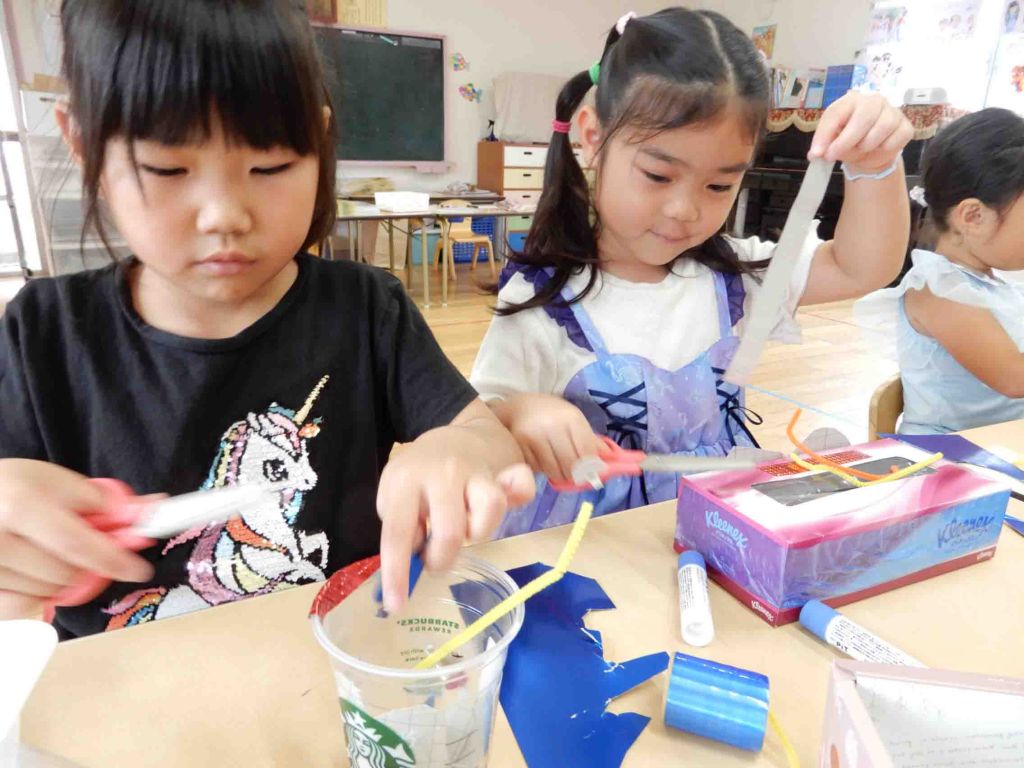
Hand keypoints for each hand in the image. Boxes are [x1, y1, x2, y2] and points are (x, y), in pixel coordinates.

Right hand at [0, 460, 154, 619]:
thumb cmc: (9, 487)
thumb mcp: (53, 480)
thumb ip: (100, 499)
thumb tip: (146, 512)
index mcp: (20, 505)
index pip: (76, 544)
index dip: (112, 559)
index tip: (138, 569)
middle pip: (65, 573)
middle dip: (84, 564)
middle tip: (79, 547)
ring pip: (46, 593)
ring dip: (58, 579)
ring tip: (43, 552)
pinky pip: (20, 607)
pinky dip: (33, 597)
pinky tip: (30, 575)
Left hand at [377, 424, 534, 612]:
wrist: (452, 438)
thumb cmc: (418, 478)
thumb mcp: (395, 496)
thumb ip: (402, 528)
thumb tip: (412, 560)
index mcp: (406, 480)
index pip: (398, 532)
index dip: (397, 572)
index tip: (395, 605)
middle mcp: (443, 473)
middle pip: (450, 532)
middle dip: (442, 558)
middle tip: (435, 558)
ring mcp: (476, 472)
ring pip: (488, 512)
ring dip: (477, 533)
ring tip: (465, 528)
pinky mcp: (504, 474)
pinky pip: (522, 486)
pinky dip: (519, 495)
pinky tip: (511, 499)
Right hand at [493, 393, 602, 483]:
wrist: (521, 406)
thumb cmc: (554, 415)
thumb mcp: (575, 421)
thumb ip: (591, 441)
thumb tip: (610, 460)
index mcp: (571, 417)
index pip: (587, 451)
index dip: (593, 467)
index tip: (593, 475)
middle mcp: (552, 425)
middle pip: (571, 464)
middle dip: (577, 475)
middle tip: (577, 477)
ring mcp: (534, 436)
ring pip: (554, 470)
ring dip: (560, 475)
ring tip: (560, 469)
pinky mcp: (520, 446)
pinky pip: (538, 469)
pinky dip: (543, 471)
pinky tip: (544, 461)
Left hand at [809, 92, 913, 175]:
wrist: (871, 153)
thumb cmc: (849, 142)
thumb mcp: (832, 143)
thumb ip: (824, 145)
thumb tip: (815, 154)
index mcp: (850, 101)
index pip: (837, 112)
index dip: (825, 134)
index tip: (817, 153)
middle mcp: (873, 101)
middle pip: (863, 117)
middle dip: (846, 141)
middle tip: (834, 156)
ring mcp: (892, 111)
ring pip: (883, 127)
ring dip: (867, 145)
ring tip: (860, 150)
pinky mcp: (905, 126)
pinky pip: (896, 138)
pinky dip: (884, 149)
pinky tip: (878, 149)